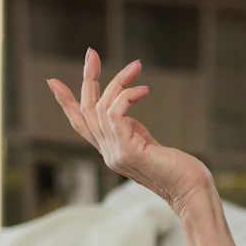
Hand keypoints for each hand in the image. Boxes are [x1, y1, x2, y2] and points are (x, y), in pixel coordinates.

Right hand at [48, 48, 212, 209]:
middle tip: (91, 52)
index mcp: (111, 151)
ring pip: (101, 108)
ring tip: (136, 67)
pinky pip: (115, 114)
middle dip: (88, 79)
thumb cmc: (179, 170)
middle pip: (85, 111)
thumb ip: (132, 129)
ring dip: (118, 81)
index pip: (81, 125)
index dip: (66, 103)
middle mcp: (108, 153)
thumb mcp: (148, 144)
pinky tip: (143, 90)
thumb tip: (125, 103)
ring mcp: (116, 154)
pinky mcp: (128, 151)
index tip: (53, 82)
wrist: (191, 193)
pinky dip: (126, 95)